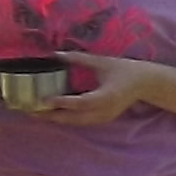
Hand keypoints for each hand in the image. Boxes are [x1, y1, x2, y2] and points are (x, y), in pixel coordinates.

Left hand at [41, 55, 175, 127]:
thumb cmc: (124, 70)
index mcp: (107, 95)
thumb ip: (78, 59)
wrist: (146, 84)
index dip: (64, 102)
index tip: (45, 99)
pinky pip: (81, 122)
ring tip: (34, 113)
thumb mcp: (102, 62)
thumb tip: (55, 53)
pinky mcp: (102, 118)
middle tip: (29, 110)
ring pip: (76, 122)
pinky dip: (65, 119)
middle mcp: (105, 110)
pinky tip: (50, 114)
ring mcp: (104, 117)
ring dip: (56, 119)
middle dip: (52, 115)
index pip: (83, 102)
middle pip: (75, 117)